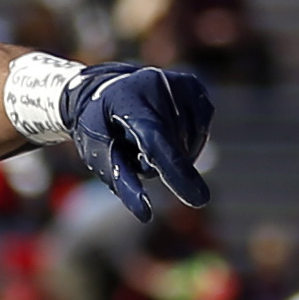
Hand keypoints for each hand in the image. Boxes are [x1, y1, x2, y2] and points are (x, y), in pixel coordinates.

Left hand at [67, 62, 215, 223]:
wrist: (103, 91)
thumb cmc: (97, 128)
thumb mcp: (98, 154)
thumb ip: (123, 181)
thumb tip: (145, 216)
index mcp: (128, 100)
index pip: (157, 142)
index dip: (177, 172)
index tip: (199, 200)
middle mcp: (157, 85)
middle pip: (174, 147)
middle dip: (157, 160)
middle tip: (132, 146)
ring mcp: (179, 83)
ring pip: (191, 142)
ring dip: (172, 151)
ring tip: (145, 136)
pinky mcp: (195, 86)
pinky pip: (200, 130)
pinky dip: (185, 140)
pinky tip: (164, 130)